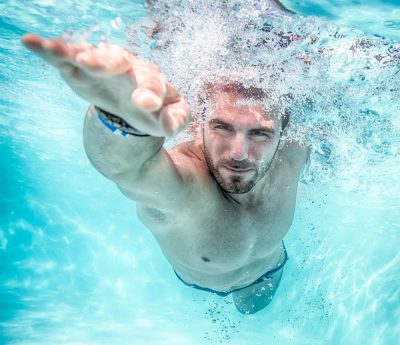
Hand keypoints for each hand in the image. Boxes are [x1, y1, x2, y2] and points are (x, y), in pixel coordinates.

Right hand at [21, 34, 189, 136]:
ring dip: (74, 51)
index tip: (145, 104)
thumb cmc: (153, 112)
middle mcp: (128, 67)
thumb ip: (175, 120)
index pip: (152, 82)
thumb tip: (169, 125)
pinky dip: (50, 49)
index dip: (149, 92)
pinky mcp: (81, 68)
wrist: (133, 106)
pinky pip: (66, 55)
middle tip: (90, 64)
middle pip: (118, 60)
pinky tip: (31, 43)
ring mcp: (104, 65)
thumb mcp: (168, 119)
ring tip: (55, 51)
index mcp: (151, 80)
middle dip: (105, 62)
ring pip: (90, 53)